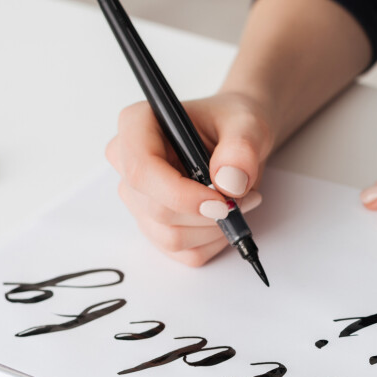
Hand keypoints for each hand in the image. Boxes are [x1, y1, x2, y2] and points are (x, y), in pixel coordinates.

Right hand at [106, 92, 273, 265]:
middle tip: (243, 196)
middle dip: (208, 214)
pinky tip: (226, 217)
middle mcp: (128, 164)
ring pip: (170, 237)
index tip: (221, 201)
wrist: (237, 138)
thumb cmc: (232, 123)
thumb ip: (241, 148)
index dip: (180, 194)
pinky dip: (213, 242)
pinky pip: (183, 252)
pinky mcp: (153, 226)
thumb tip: (229, 183)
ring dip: (214, 229)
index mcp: (137, 126)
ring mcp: (138, 199)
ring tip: (240, 201)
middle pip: (157, 210)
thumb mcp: (248, 124)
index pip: (141, 171)